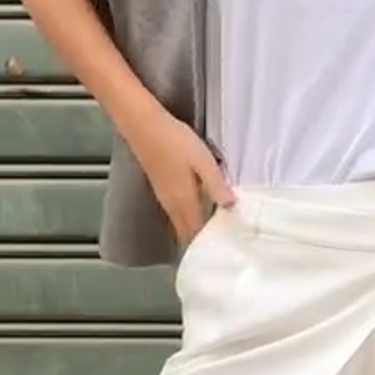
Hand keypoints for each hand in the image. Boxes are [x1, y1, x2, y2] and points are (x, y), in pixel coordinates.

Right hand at [127, 106, 235, 242]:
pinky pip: (178, 215)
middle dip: (203, 242)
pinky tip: (202, 212)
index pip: (197, 235)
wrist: (143, 126)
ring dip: (196, 231)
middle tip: (225, 243)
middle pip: (188, 234)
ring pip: (182, 225)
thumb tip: (231, 206)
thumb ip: (216, 185)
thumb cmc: (174, 141)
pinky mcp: (162, 191)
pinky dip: (189, 220)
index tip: (227, 248)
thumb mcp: (202, 161)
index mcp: (184, 203)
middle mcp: (173, 207)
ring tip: (217, 231)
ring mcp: (165, 200)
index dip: (210, 245)